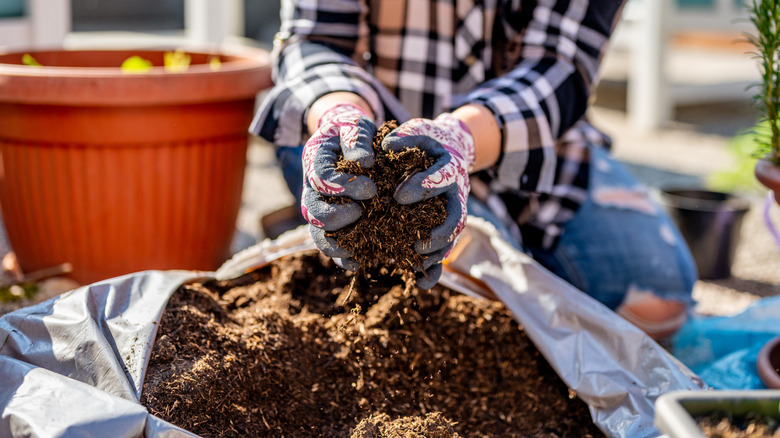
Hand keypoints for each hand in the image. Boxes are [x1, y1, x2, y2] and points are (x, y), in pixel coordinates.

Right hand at [301, 103, 376, 270]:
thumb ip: (356, 138)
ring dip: (335, 245)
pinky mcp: (332, 222)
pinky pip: (330, 244)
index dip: (343, 187)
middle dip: (336, 217)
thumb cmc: (353, 132)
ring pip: (318, 233)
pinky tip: (359, 263)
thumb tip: (363, 162)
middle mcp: (312, 188)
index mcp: (315, 161)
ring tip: (358, 251)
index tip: (371, 189)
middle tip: (362, 214)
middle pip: (312, 212)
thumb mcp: (355, 125)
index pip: (321, 178)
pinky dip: (341, 258)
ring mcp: (320, 207)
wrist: (348, 140)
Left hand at [381, 113, 474, 288]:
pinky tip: (421, 284)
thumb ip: (404, 137)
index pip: (442, 178)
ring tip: (417, 263)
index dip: (424, 187)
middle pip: (456, 216)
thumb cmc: (428, 140)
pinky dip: (435, 269)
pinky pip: (443, 250)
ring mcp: (453, 212)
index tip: (400, 196)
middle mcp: (456, 194)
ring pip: (451, 238)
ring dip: (437, 252)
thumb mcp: (418, 130)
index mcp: (449, 168)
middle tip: (417, 244)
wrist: (452, 148)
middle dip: (438, 232)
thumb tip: (384, 147)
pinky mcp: (445, 226)